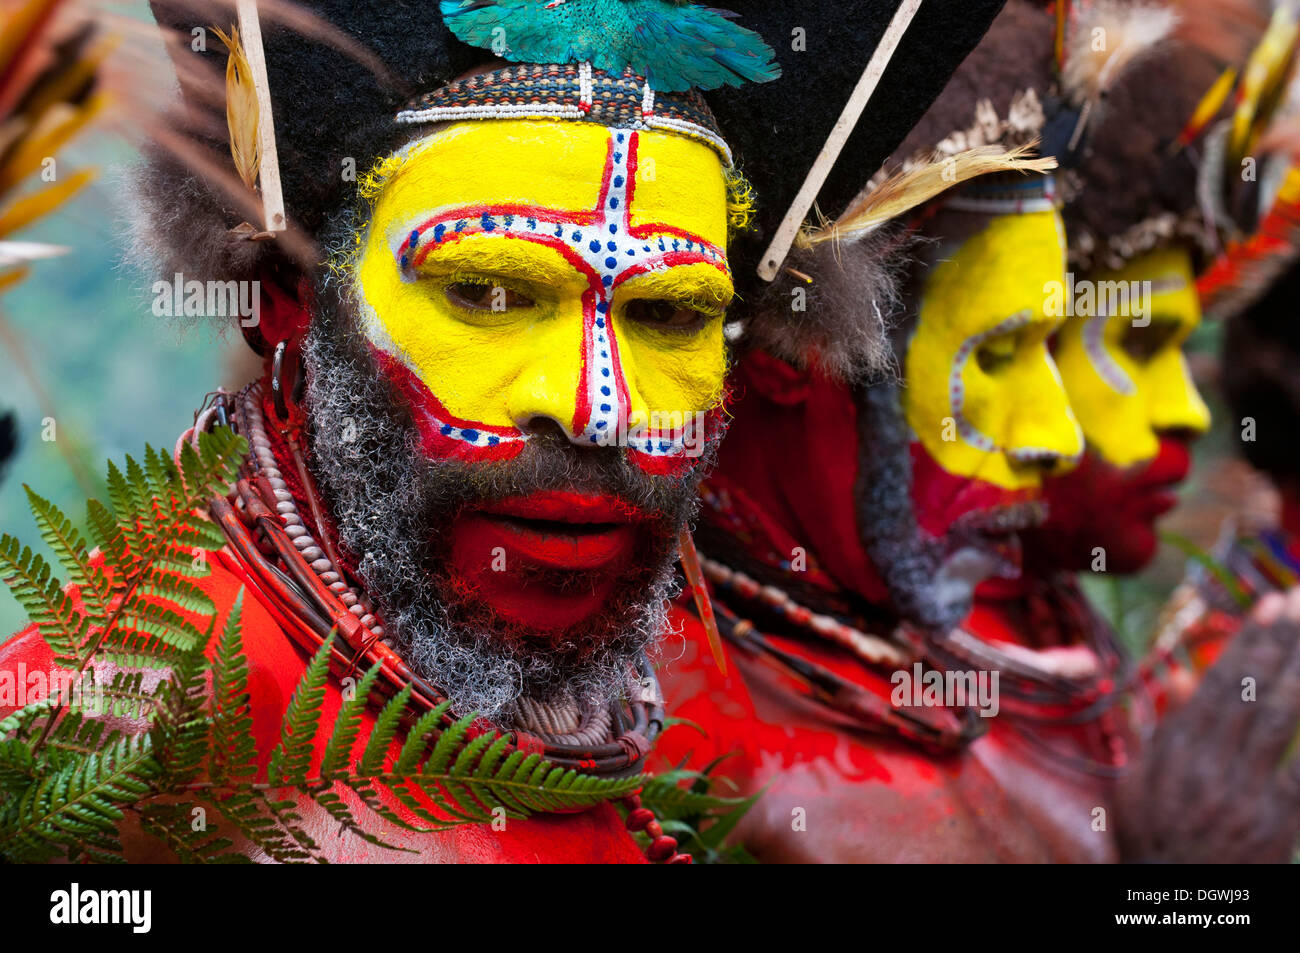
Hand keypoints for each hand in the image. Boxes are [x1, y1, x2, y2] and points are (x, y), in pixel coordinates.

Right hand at [1115, 588, 1299, 862]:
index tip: (1270, 606)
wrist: (1174, 895)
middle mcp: (1209, 763)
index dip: (1248, 640)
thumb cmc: (1151, 835)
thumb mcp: (1137, 780)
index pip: (1218, 681)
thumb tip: (1181, 674)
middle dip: (1280, 642)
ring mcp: (1245, 791)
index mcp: (1174, 749)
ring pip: (1281, 718)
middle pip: (1253, 689)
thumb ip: (1164, 726)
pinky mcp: (1277, 820)